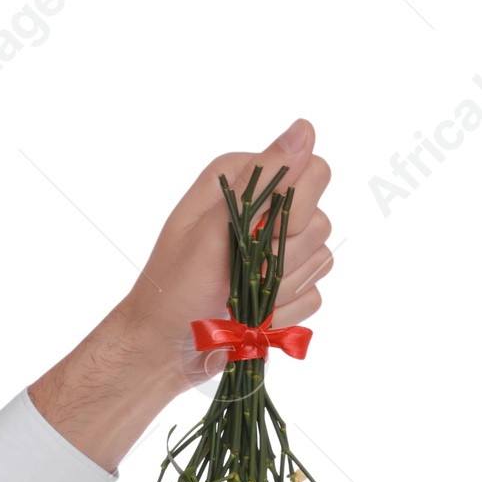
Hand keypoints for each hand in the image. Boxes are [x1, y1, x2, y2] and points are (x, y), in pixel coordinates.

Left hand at [29, 120, 332, 470]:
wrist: (161, 352)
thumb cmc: (173, 291)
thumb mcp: (212, 231)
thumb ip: (260, 181)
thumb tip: (305, 129)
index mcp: (242, 181)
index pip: (312, 171)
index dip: (298, 207)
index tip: (265, 235)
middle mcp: (262, 209)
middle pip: (320, 218)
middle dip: (286, 254)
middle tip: (243, 273)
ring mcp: (275, 250)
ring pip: (321, 258)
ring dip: (283, 287)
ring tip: (242, 299)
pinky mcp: (283, 288)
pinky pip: (314, 293)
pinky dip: (286, 312)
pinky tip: (254, 318)